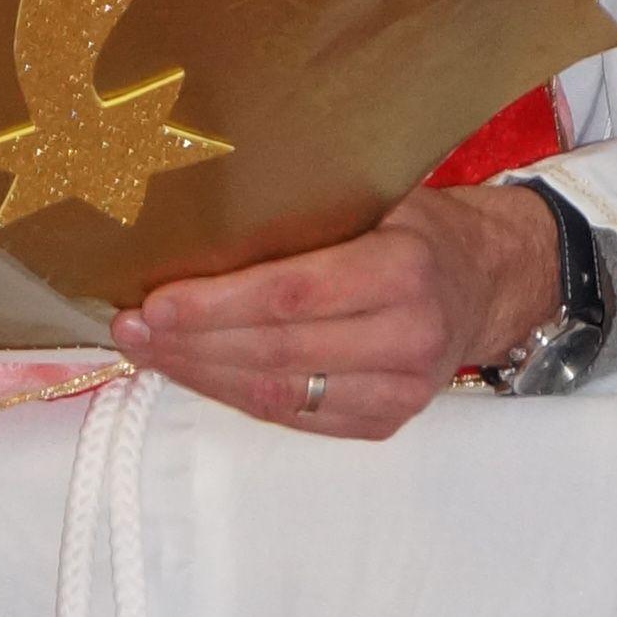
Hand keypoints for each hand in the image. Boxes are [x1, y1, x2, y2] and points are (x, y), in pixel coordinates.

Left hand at [113, 177, 560, 441]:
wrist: (488, 283)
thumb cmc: (417, 227)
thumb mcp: (379, 194)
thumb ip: (309, 204)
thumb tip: (198, 201)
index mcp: (403, 269)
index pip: (292, 295)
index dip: (216, 305)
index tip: (153, 301)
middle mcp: (408, 337)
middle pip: (276, 350)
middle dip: (191, 343)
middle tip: (128, 329)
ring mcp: (401, 390)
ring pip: (278, 392)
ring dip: (201, 375)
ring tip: (145, 353)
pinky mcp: (386, 422)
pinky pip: (295, 417)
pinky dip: (237, 396)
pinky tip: (194, 373)